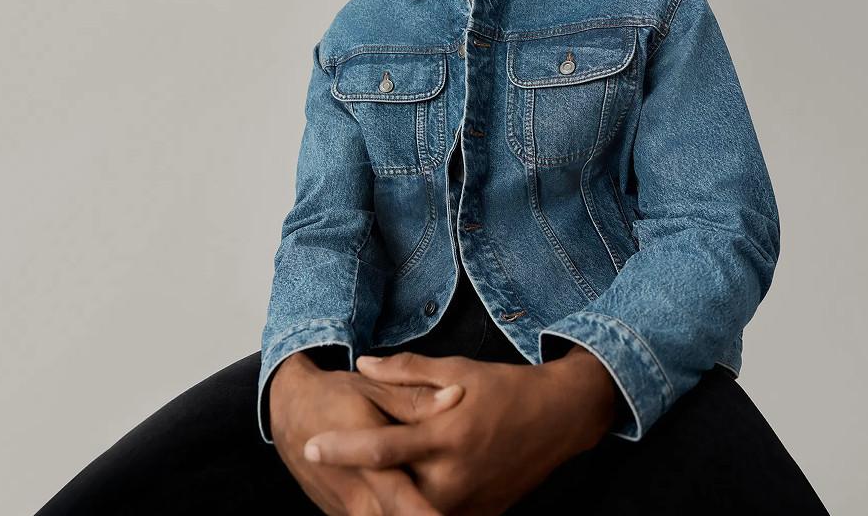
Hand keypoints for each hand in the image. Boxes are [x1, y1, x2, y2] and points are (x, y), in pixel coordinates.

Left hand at [303, 350, 616, 515]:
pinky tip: (405, 486)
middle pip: (389, 489)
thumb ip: (406, 371)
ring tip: (362, 479)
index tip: (310, 446)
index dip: (342, 449)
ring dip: (385, 494)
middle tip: (326, 465)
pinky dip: (412, 504)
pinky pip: (432, 515)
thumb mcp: (456, 368)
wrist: (557, 420)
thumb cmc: (503, 388)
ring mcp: (465, 504)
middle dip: (356, 482)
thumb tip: (363, 366)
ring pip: (408, 507)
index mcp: (445, 434)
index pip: (382, 448)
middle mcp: (452, 477)